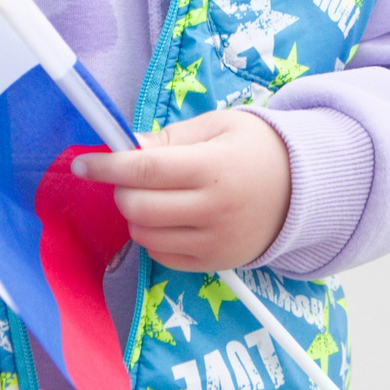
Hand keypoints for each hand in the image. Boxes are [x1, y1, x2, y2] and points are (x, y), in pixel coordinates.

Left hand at [72, 109, 291, 271]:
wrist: (306, 190)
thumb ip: (170, 139)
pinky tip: (170, 217)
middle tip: (129, 176)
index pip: (145, 169)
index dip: (107, 167)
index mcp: (214, 167)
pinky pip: (163, 256)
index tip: (83, 165)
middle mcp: (214, 209)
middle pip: (139, 208)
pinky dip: (154, 237)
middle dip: (121, 190)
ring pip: (146, 235)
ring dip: (136, 215)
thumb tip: (125, 146)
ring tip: (155, 195)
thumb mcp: (218, 127)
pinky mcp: (216, 263)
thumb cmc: (258, 149)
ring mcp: (215, 241)